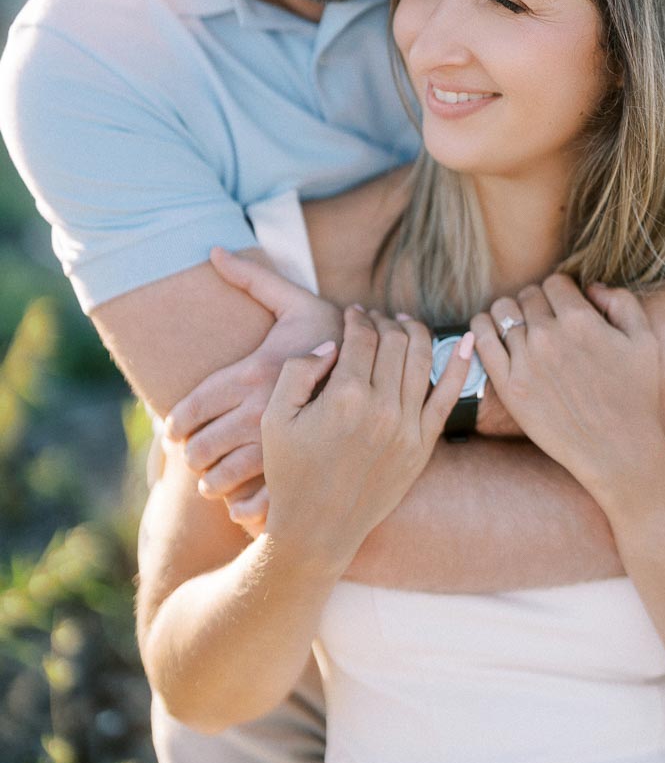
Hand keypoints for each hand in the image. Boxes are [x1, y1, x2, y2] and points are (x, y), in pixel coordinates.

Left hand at [165, 247, 342, 512]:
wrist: (392, 373)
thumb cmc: (335, 334)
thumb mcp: (296, 304)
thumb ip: (255, 280)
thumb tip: (214, 251)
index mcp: (252, 374)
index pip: (190, 407)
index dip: (175, 422)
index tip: (174, 428)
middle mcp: (260, 413)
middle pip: (199, 449)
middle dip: (189, 456)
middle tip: (191, 455)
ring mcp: (280, 448)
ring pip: (220, 480)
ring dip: (210, 484)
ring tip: (213, 478)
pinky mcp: (303, 475)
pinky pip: (253, 505)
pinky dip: (241, 511)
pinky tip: (241, 504)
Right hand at [262, 307, 473, 568]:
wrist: (318, 529)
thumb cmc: (291, 472)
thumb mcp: (274, 418)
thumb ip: (298, 370)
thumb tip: (333, 344)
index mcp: (344, 397)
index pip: (362, 337)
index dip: (357, 318)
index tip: (352, 313)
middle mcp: (382, 409)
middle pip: (395, 341)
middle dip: (384, 322)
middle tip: (374, 319)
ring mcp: (408, 428)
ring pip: (422, 358)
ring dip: (414, 332)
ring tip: (402, 324)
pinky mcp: (423, 445)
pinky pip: (449, 396)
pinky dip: (460, 364)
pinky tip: (466, 339)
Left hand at [473, 274, 664, 495]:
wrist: (617, 450)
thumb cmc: (636, 396)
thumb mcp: (645, 340)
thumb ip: (622, 301)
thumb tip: (592, 287)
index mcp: (580, 320)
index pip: (554, 282)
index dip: (561, 292)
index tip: (564, 307)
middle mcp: (548, 336)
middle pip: (527, 295)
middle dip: (537, 303)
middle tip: (545, 322)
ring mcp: (525, 361)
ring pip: (502, 311)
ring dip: (510, 314)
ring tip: (519, 327)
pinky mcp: (508, 386)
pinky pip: (480, 339)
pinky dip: (481, 327)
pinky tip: (491, 331)